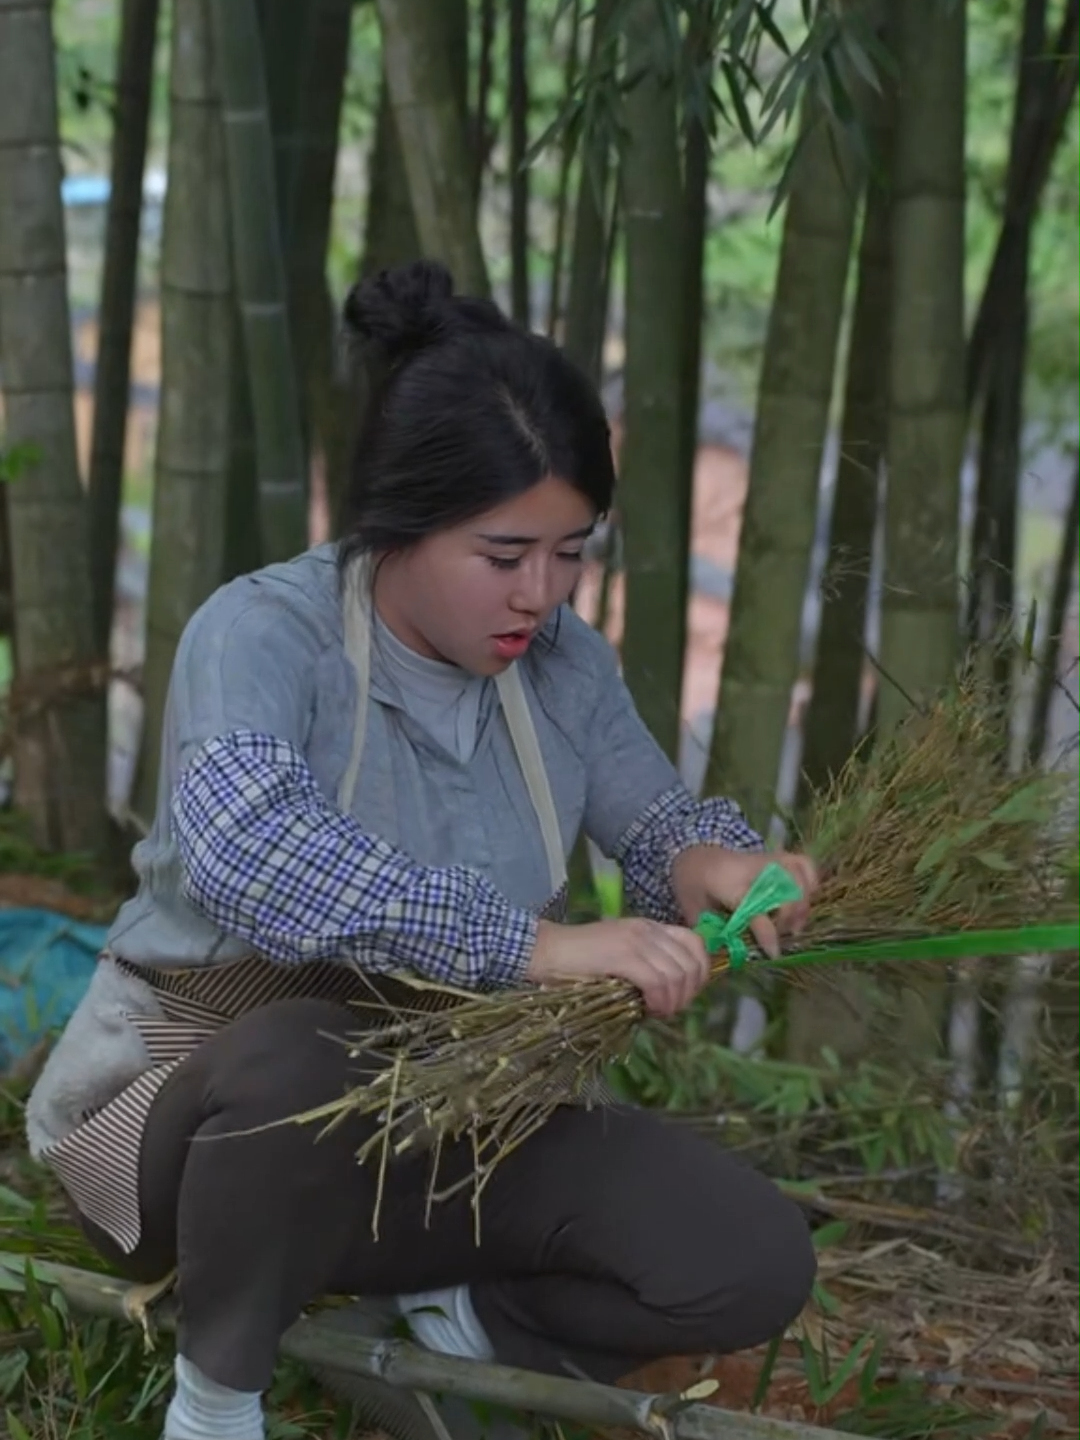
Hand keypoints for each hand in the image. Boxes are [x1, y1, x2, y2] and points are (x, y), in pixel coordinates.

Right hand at [527, 917, 710, 1017]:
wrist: (545, 952)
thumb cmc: (578, 962)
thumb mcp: (620, 958)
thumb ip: (646, 965)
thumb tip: (672, 994)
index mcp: (649, 927)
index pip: (695, 943)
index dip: (700, 972)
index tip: (685, 994)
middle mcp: (647, 929)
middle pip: (692, 963)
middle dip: (688, 993)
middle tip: (668, 1009)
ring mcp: (636, 941)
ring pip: (678, 975)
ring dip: (673, 1001)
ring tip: (655, 1011)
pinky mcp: (623, 956)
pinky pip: (658, 982)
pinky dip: (659, 1001)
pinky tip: (647, 1009)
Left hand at [671, 847, 818, 959]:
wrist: (692, 850)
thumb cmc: (692, 883)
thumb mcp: (692, 909)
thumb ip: (710, 932)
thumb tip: (731, 957)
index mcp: (728, 883)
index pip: (755, 909)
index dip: (768, 933)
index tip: (774, 952)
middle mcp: (752, 868)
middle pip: (787, 890)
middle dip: (790, 917)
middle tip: (783, 935)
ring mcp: (767, 859)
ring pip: (800, 875)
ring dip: (803, 902)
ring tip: (794, 922)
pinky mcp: (777, 856)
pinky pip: (804, 864)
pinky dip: (810, 882)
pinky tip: (803, 900)